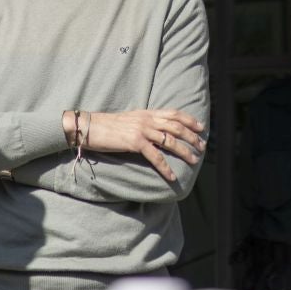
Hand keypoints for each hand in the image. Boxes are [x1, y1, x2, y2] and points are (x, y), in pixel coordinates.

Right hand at [80, 108, 206, 183]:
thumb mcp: (128, 120)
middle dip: (192, 137)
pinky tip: (172, 176)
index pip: (173, 113)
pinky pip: (155, 156)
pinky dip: (165, 167)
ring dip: (184, 152)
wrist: (88, 127)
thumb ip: (143, 123)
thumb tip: (154, 132)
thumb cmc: (105, 126)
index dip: (189, 120)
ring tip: (194, 161)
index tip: (201, 127)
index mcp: (146, 113)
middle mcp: (146, 119)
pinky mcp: (135, 142)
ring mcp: (141, 130)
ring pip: (170, 141)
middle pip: (176, 127)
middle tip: (202, 147)